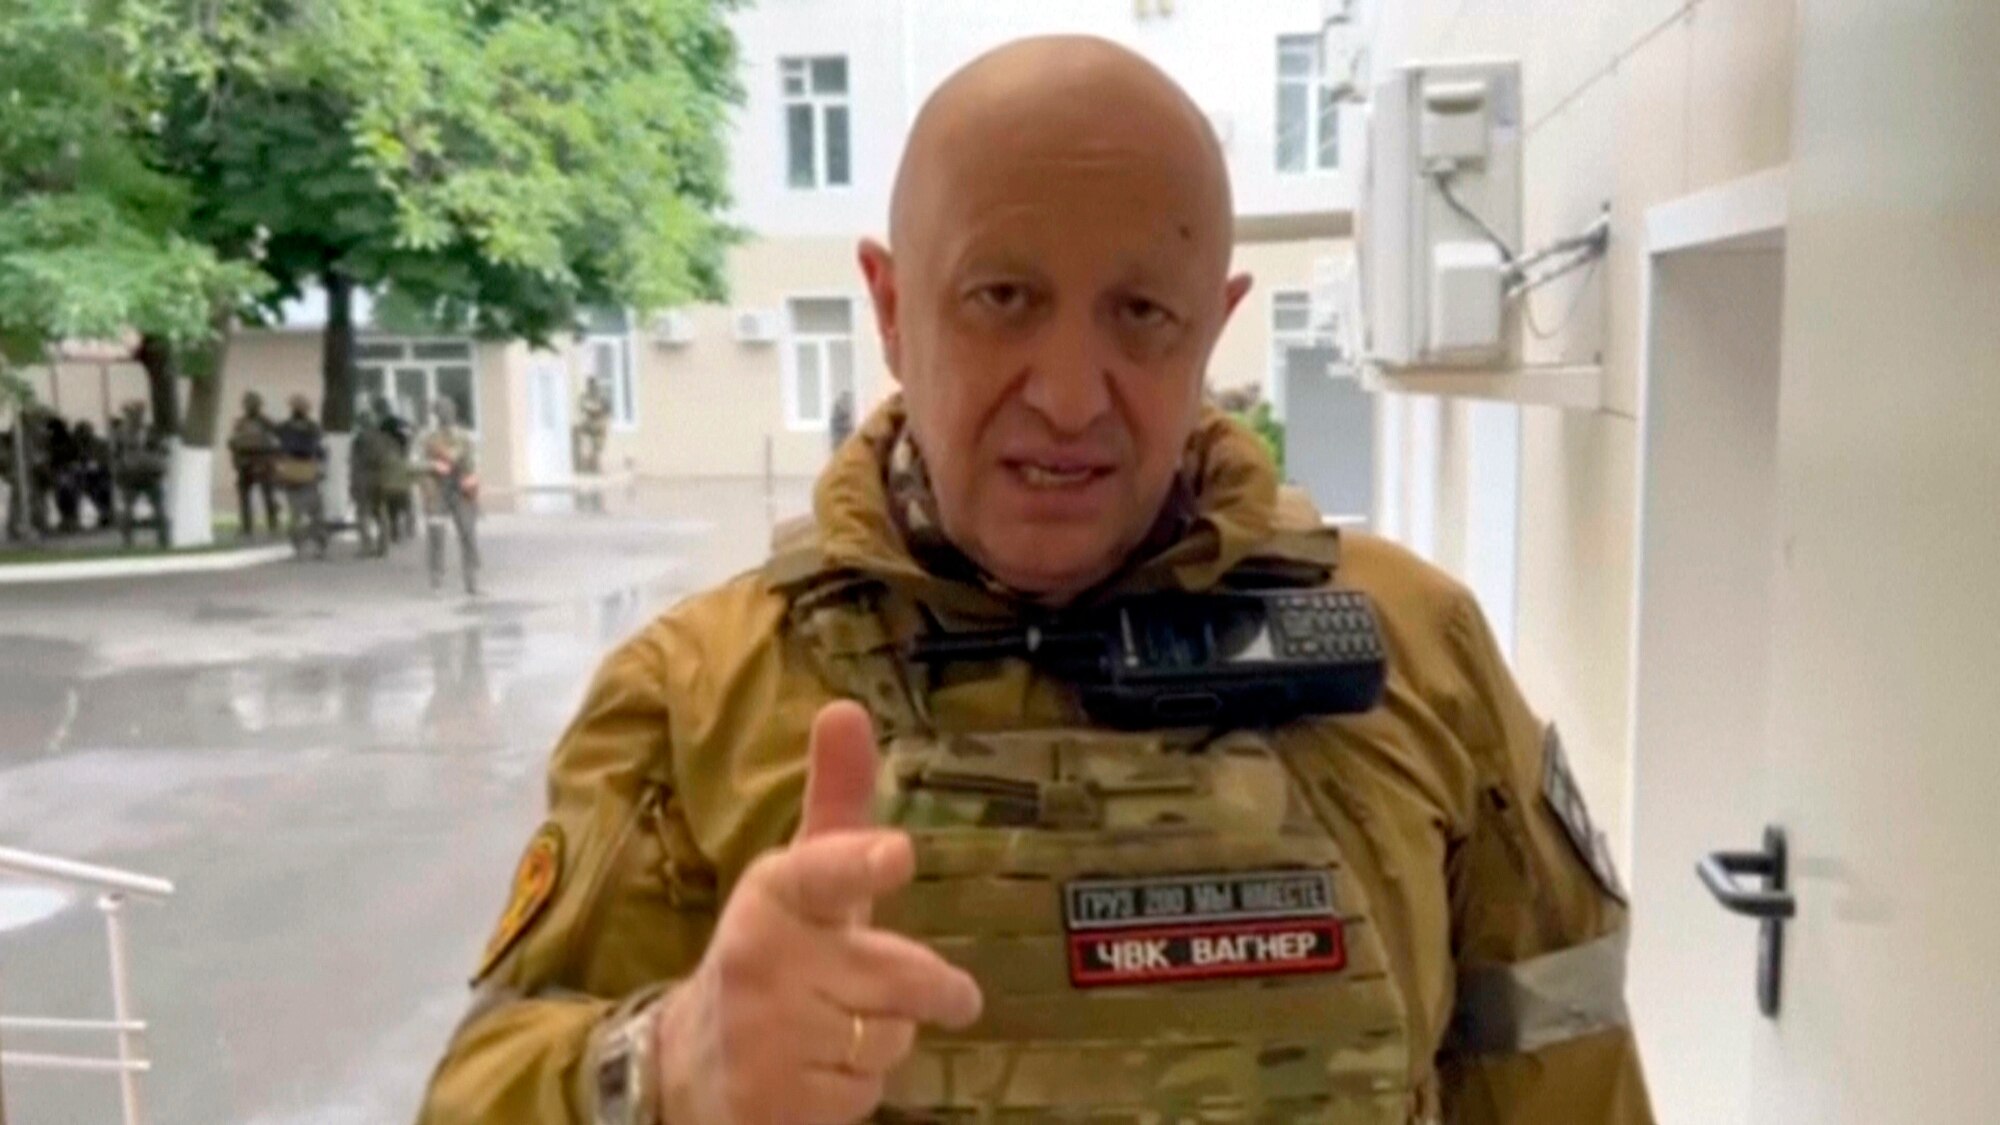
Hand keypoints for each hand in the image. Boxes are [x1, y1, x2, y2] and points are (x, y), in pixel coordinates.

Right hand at [651, 701, 982, 1124]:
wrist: (690, 1062)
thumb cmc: (776, 949)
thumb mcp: (803, 875)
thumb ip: (838, 801)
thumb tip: (846, 707)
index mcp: (774, 894)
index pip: (821, 872)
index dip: (861, 862)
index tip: (897, 852)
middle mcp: (761, 960)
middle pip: (899, 978)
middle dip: (930, 990)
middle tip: (948, 994)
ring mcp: (763, 1037)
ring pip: (890, 1040)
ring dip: (887, 1038)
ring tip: (840, 1026)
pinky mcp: (771, 1103)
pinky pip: (865, 1095)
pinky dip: (859, 1087)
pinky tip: (819, 1070)